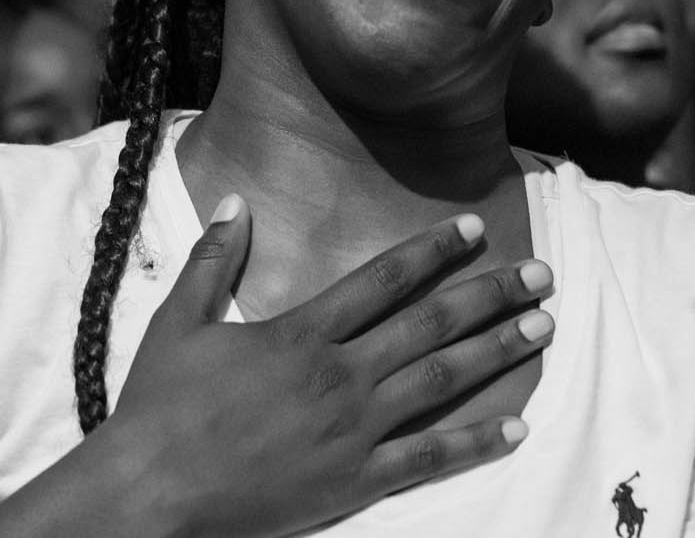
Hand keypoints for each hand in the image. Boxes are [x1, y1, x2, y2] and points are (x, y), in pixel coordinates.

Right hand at [96, 199, 553, 537]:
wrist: (151, 494)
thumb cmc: (159, 409)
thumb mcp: (177, 323)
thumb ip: (212, 260)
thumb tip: (233, 201)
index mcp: (300, 333)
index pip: (382, 279)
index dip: (432, 251)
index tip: (475, 228)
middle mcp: (337, 375)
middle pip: (429, 324)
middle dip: (489, 294)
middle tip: (541, 274)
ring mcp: (351, 431)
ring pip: (440, 381)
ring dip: (496, 352)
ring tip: (543, 328)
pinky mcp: (353, 481)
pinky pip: (426, 458)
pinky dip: (474, 442)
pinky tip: (515, 427)